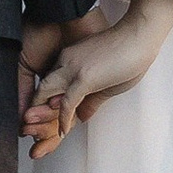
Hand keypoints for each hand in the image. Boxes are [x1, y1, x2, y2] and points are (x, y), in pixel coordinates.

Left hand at [23, 0, 172, 155]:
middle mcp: (65, 62)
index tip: (46, 126)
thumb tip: (82, 116)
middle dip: (36, 114)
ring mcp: (73, 68)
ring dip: (41, 120)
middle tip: (33, 133)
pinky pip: (66, 103)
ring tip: (38, 139)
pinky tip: (62, 132)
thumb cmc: (128, 50)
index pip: (50, 87)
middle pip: (42, 92)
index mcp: (68, 59)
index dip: (45, 108)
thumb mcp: (105, 78)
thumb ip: (91, 98)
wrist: (139, 33)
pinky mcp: (84, 77)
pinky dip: (63, 120)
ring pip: (47, 97)